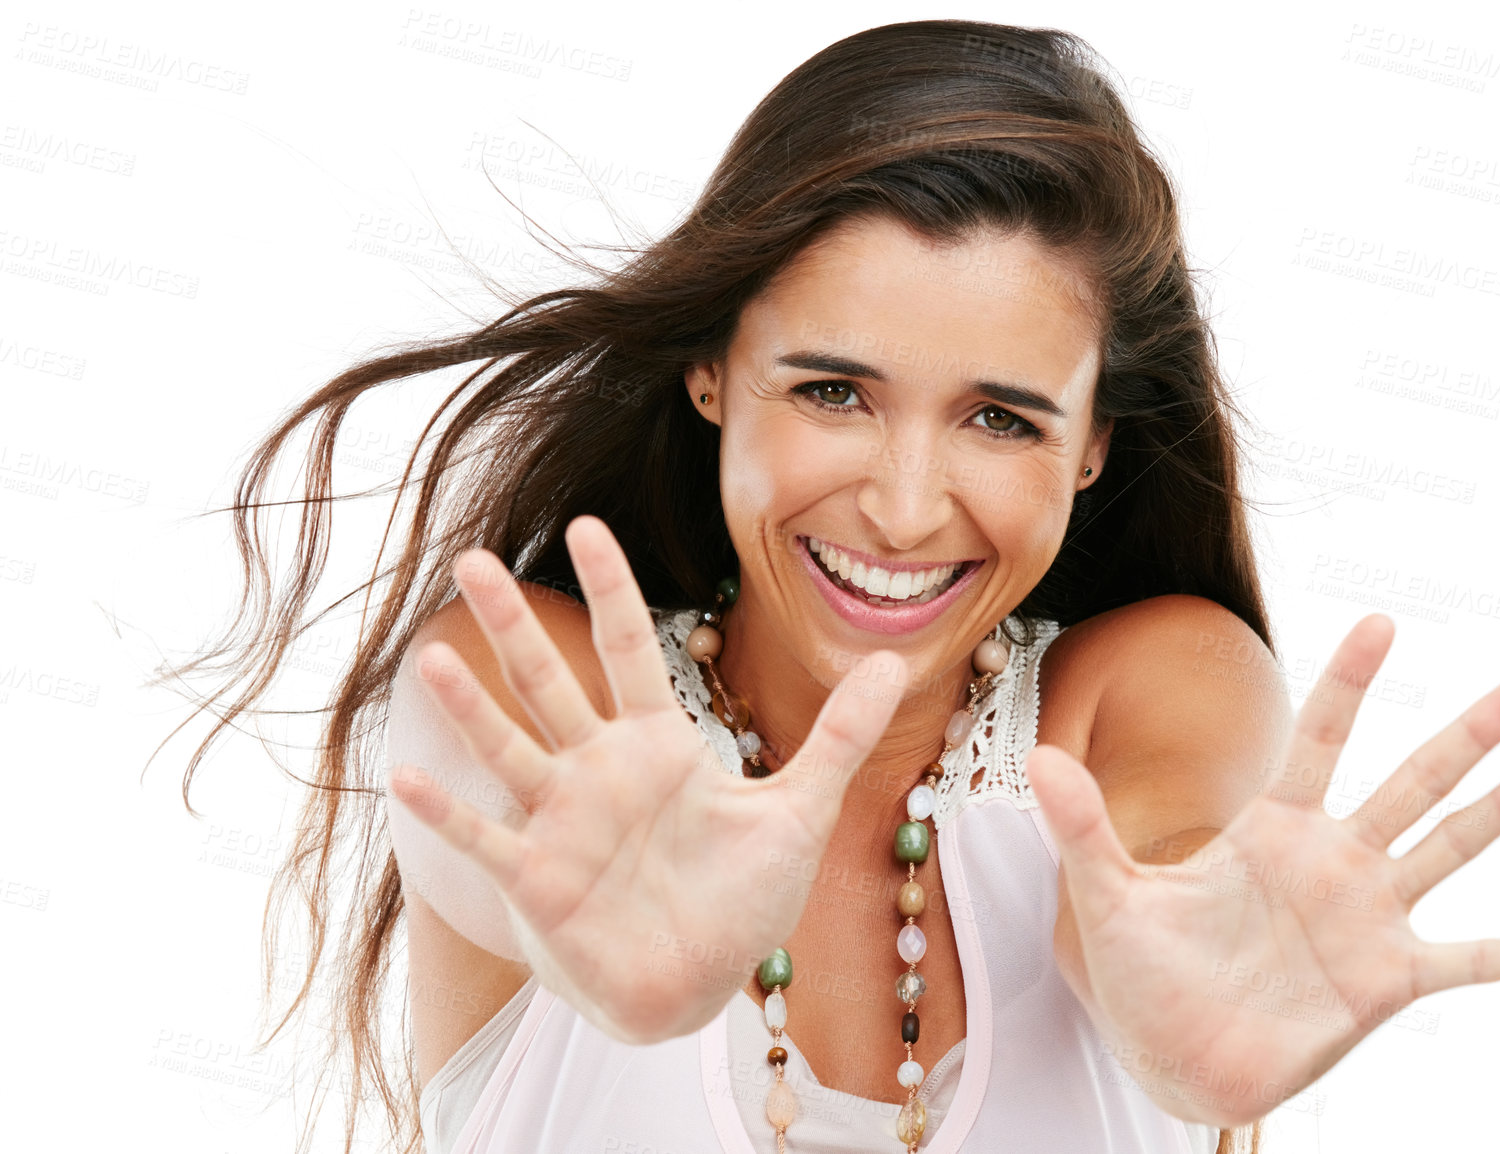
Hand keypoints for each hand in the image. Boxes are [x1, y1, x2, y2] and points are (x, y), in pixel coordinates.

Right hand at [387, 515, 906, 1043]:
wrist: (701, 986)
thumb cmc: (742, 898)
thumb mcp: (801, 810)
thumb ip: (841, 735)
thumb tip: (895, 661)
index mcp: (659, 745)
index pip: (630, 648)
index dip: (611, 589)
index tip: (586, 528)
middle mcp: (600, 772)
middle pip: (551, 683)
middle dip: (513, 625)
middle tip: (473, 560)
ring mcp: (563, 824)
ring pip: (510, 750)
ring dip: (471, 708)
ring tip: (430, 656)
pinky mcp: (540, 882)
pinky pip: (487, 839)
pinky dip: (449, 814)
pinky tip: (404, 776)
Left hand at [1025, 613, 1499, 1125]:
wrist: (1172, 1059)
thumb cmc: (1143, 975)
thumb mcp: (1108, 897)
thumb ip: (1082, 828)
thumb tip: (1040, 758)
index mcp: (1271, 830)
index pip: (1318, 740)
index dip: (1347, 683)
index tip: (1380, 620)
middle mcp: (1332, 861)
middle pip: (1409, 783)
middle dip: (1465, 734)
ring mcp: (1366, 919)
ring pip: (1446, 850)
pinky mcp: (1385, 983)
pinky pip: (1467, 962)